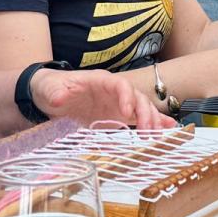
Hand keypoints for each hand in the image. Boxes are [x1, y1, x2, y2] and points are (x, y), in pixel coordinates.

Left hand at [31, 69, 174, 129]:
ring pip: (142, 108)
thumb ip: (55, 92)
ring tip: (159, 135)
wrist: (49, 95)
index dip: (126, 97)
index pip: (120, 84)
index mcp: (100, 81)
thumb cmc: (51, 87)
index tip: (127, 113)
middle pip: (136, 97)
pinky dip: (155, 121)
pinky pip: (139, 118)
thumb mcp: (49, 88)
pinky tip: (168, 128)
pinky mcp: (117, 116)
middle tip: (147, 131)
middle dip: (145, 113)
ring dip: (153, 120)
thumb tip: (59, 98)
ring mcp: (117, 103)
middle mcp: (113, 91)